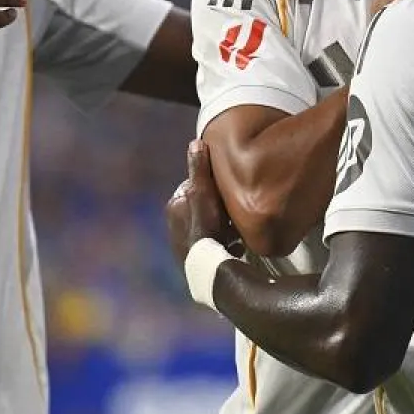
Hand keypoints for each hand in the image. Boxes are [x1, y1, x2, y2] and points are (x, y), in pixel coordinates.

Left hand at [166, 141, 242, 263]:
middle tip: (237, 212)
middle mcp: (175, 222)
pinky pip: (212, 242)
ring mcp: (184, 241)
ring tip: (239, 231)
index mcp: (175, 204)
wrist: (209, 270)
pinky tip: (235, 246)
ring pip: (209, 224)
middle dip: (220, 208)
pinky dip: (223, 242)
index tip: (231, 190)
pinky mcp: (194, 257)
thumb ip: (199, 170)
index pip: (198, 184)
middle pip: (204, 205)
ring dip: (223, 226)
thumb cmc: (207, 229)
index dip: (215, 185)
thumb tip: (195, 142)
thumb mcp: (204, 194)